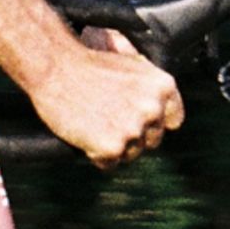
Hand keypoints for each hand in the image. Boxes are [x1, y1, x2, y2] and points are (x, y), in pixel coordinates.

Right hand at [30, 31, 186, 165]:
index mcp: (163, 87)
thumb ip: (150, 88)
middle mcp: (153, 109)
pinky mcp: (111, 147)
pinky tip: (85, 134)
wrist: (55, 67)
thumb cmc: (88, 65)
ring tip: (94, 124)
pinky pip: (109, 164)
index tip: (139, 121)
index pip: (174, 121)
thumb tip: (160, 107)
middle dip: (132, 135)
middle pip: (151, 140)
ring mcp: (133, 130)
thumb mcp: (131, 65)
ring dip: (114, 146)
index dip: (154, 123)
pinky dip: (96, 155)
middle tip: (107, 120)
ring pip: (131, 154)